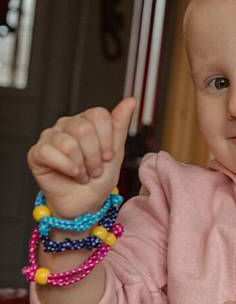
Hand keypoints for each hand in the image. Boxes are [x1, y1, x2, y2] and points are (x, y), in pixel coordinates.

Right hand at [27, 98, 135, 217]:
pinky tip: (72, 175)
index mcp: (86, 121)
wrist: (86, 202)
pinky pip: (51, 153)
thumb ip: (120, 125)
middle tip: (96, 170)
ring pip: (69, 143)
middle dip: (95, 156)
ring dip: (82, 165)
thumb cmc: (100, 177)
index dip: (107, 139)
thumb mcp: (115, 151)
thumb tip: (130, 100)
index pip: (98, 115)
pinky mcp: (37, 153)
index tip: (109, 156)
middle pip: (84, 129)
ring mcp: (50, 137)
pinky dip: (67, 168)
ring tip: (84, 174)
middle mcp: (66, 125)